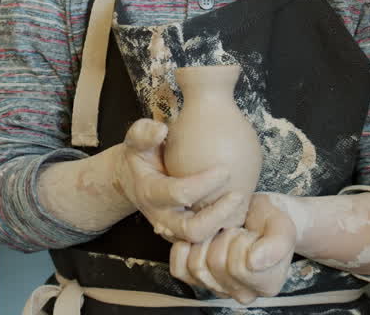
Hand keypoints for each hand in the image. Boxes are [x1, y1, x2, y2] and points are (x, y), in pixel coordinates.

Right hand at [111, 119, 244, 242]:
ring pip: (200, 240)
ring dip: (222, 224)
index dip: (204, 184)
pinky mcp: (183, 236)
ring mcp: (172, 230)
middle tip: (238, 195)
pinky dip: (221, 230)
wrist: (130, 180)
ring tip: (240, 204)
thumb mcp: (135, 141)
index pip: (179, 193)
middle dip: (218, 214)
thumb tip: (162, 129)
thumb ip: (144, 134)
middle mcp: (161, 217)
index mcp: (150, 194)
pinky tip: (238, 212)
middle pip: (192, 229)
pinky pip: (204, 240)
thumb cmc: (141, 157)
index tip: (225, 170)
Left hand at [168, 193, 295, 303]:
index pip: (240, 267)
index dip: (241, 242)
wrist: (257, 216)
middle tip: (236, 231)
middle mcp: (242, 293)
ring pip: (197, 266)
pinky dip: (184, 249)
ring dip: (207, 240)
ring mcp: (218, 288)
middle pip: (216, 264)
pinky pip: (179, 269)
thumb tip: (253, 262)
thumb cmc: (270, 221)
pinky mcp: (196, 279)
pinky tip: (201, 238)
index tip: (250, 234)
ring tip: (223, 234)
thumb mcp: (282, 226)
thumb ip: (276, 245)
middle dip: (224, 238)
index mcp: (266, 285)